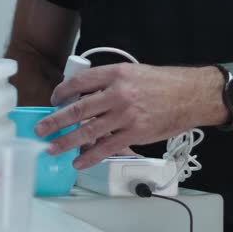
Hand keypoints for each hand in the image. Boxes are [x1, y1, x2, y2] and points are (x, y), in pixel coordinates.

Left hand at [33, 63, 224, 169]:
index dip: (62, 91)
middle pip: (78, 109)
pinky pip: (107, 148)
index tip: (54, 99)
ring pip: (88, 131)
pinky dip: (90, 156)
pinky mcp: (134, 134)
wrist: (191, 96)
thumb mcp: (133, 71)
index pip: (80, 81)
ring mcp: (125, 116)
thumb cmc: (163, 83)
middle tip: (41, 128)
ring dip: (66, 141)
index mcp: (116, 74)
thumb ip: (109, 81)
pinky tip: (79, 161)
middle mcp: (118, 94)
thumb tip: (84, 95)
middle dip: (55, 120)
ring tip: (52, 147)